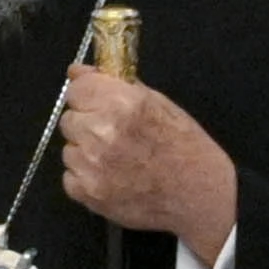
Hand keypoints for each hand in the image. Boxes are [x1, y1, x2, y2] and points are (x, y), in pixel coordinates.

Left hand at [55, 71, 238, 259]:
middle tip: (113, 134)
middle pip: (69, 119)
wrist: (199, 196)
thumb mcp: (162, 105)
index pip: (76, 89)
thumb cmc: (186, 148)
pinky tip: (112, 177)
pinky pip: (70, 177)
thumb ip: (118, 86)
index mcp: (122, 104)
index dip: (86, 95)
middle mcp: (101, 132)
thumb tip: (79, 72)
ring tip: (117, 159)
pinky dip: (86, 177)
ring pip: (68, 149)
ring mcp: (91, 165)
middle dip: (87, 123)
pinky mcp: (87, 193)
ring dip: (85, 151)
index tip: (96, 102)